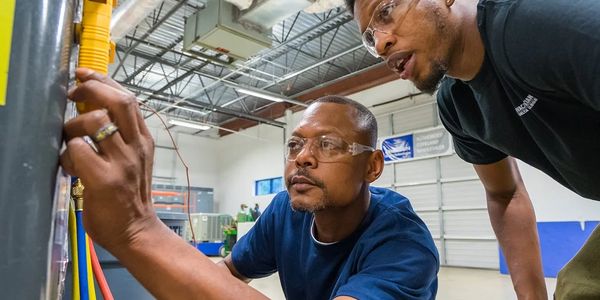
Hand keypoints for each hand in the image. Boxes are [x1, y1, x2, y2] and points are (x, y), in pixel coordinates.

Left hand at [61, 68, 158, 250]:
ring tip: (70, 139)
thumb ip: (122, 138)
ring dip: (73, 125)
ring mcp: (123, 163)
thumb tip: (95, 112)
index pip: (129, 99)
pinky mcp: (104, 180)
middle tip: (72, 93)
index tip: (84, 75)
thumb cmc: (131, 196)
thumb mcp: (135, 160)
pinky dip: (67, 154)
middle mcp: (137, 147)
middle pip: (119, 102)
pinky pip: (77, 151)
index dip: (104, 81)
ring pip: (95, 122)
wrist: (137, 230)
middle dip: (92, 89)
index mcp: (144, 141)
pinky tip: (71, 167)